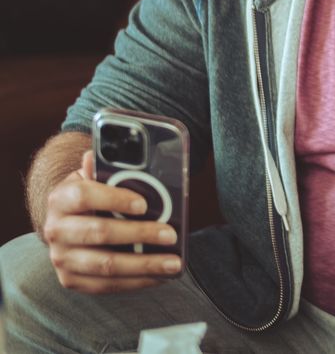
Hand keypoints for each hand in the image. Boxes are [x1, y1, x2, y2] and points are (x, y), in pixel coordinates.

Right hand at [41, 150, 181, 292]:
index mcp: (61, 198)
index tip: (144, 204)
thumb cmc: (94, 197)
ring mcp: (61, 258)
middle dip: (139, 234)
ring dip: (144, 265)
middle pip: (99, 233)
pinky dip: (137, 281)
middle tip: (170, 235)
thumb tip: (111, 153)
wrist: (70, 223)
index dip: (114, 199)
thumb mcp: (97, 179)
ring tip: (174, 263)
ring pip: (105, 265)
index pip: (84, 195)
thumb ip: (108, 170)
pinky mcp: (70, 280)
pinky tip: (160, 276)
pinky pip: (106, 286)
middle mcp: (56, 229)